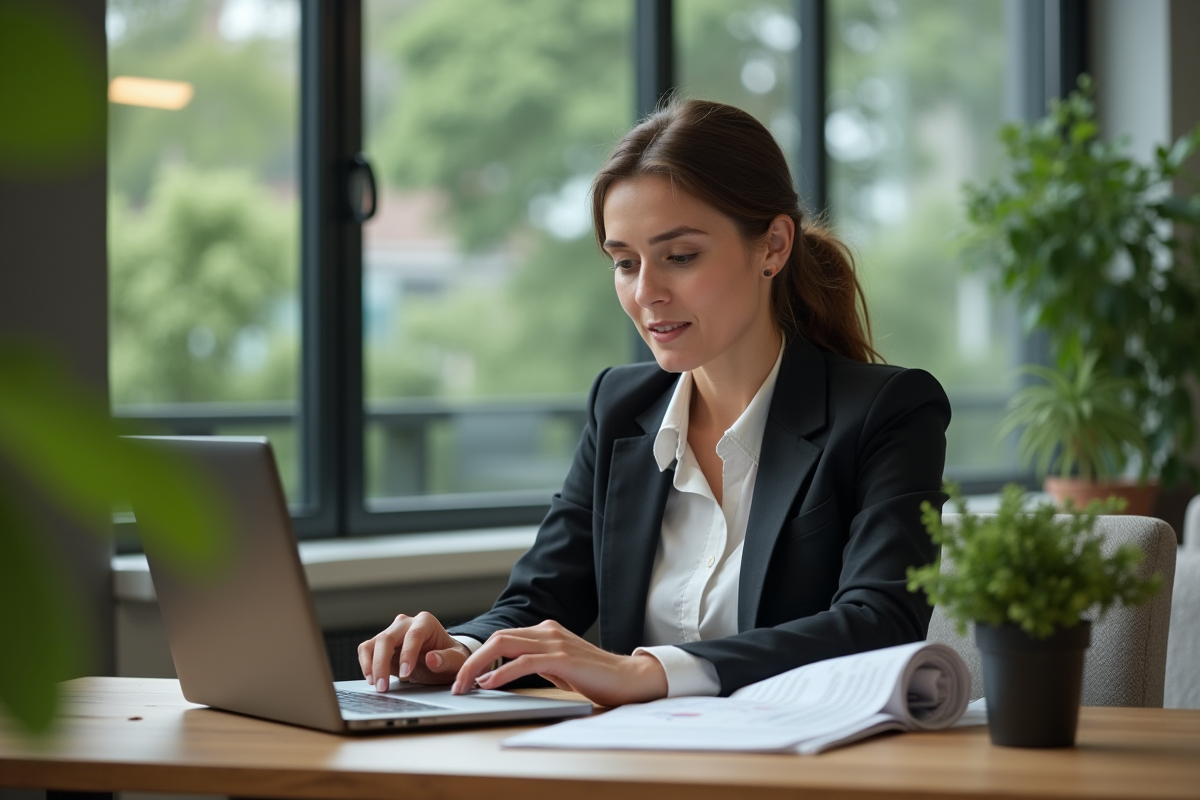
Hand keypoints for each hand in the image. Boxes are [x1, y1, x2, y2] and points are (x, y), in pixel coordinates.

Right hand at [357, 611, 470, 690]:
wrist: (443, 660)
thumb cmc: (449, 658)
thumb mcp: (456, 661)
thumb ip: (446, 659)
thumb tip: (431, 659)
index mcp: (426, 622)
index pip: (413, 635)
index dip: (407, 654)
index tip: (406, 674)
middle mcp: (406, 624)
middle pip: (387, 638)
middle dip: (382, 663)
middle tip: (383, 686)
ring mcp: (391, 633)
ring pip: (373, 644)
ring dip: (371, 665)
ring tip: (376, 685)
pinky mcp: (381, 645)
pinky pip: (367, 650)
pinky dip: (366, 664)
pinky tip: (372, 679)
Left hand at [451, 620, 667, 706]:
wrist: (630, 678)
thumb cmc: (595, 677)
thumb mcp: (558, 669)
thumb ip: (534, 665)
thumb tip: (499, 677)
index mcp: (546, 631)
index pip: (503, 637)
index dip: (478, 655)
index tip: (463, 676)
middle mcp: (547, 631)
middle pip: (497, 637)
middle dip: (471, 660)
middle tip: (455, 683)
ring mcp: (554, 642)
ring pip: (504, 646)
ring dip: (478, 667)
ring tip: (464, 686)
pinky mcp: (562, 658)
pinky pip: (523, 662)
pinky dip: (500, 673)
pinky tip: (488, 684)